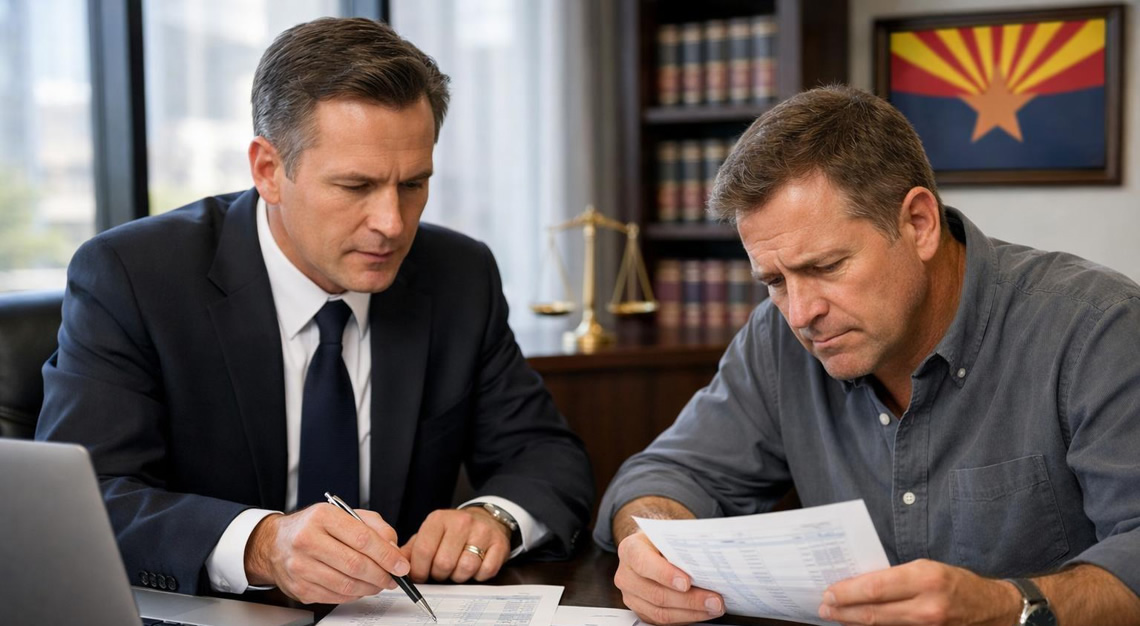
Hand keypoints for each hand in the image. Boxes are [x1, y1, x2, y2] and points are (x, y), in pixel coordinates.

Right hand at [244, 504, 409, 603]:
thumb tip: (393, 548)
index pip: (362, 538)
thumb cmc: (313, 527)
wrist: (275, 543)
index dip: (387, 555)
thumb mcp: (344, 514)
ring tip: (379, 583)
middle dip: (382, 575)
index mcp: (322, 517)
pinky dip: (354, 594)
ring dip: (370, 587)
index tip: (400, 565)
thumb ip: (374, 526)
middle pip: (355, 565)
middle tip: (393, 577)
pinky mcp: (299, 588)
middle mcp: (307, 540)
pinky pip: (335, 597)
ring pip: (347, 585)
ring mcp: (300, 566)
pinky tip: (360, 587)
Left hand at [401, 507, 510, 582]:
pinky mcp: (499, 544)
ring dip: (459, 576)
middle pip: (444, 563)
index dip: (420, 570)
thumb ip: (411, 550)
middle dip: (440, 575)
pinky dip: (478, 576)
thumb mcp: (429, 534)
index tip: (421, 575)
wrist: (485, 519)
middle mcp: (461, 522)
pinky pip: (485, 571)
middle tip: (441, 572)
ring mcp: (482, 532)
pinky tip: (474, 567)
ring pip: (465, 568)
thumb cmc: (452, 532)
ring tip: (457, 568)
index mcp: (439, 519)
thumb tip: (394, 564)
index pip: (423, 551)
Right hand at [614, 530, 724, 624]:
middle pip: (656, 594)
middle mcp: (626, 575)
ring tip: (713, 608)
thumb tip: (707, 559)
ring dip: (691, 612)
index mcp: (630, 550)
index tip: (687, 582)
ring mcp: (631, 596)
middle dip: (689, 600)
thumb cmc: (660, 540)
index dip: (665, 575)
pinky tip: (702, 612)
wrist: (649, 548)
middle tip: (714, 600)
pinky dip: (686, 618)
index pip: (644, 563)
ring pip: (661, 612)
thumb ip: (681, 545)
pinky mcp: (640, 610)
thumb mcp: (667, 534)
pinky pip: (663, 621)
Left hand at [818, 559, 1019, 624]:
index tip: (828, 592)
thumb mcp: (927, 568)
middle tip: (823, 607)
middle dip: (843, 611)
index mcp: (925, 578)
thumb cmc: (955, 582)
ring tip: (836, 616)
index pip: (875, 588)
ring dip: (854, 622)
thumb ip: (895, 577)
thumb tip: (858, 583)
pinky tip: (860, 624)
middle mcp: (927, 606)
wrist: (993, 609)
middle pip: (874, 613)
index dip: (847, 592)